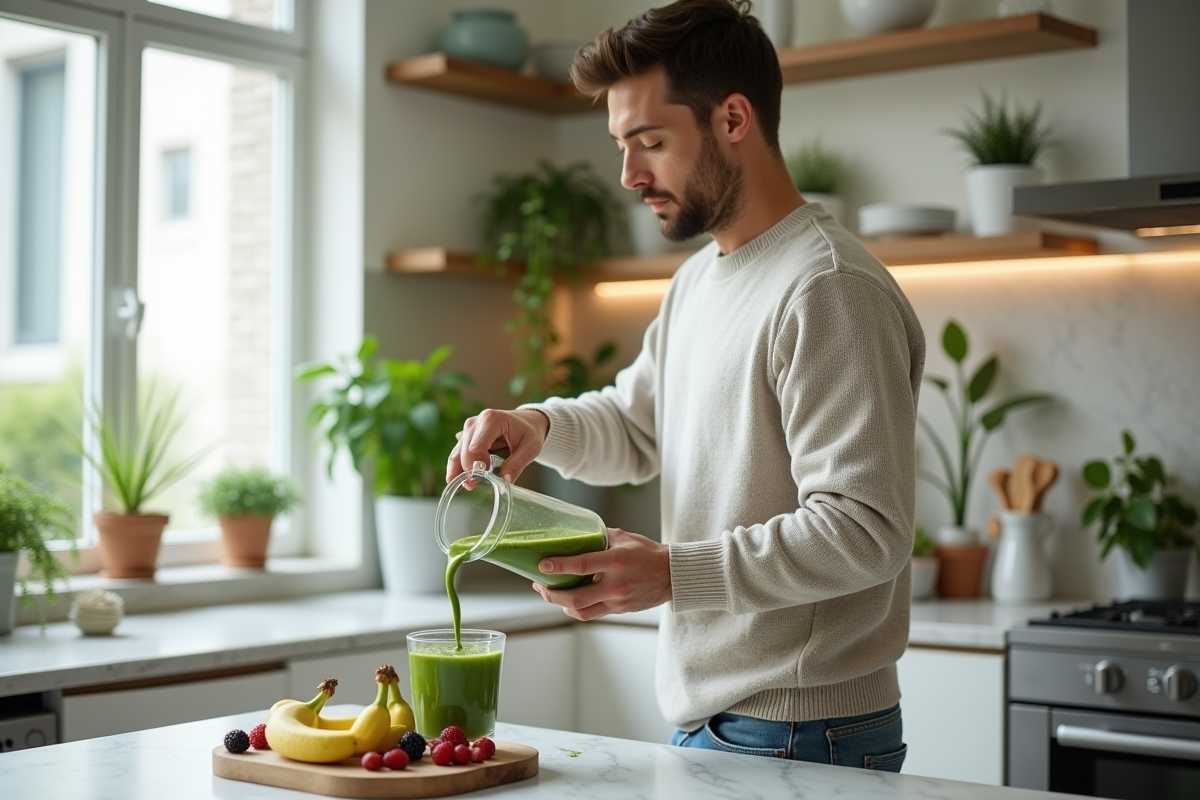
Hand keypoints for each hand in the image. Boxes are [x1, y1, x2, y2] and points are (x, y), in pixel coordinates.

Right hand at [446, 408, 549, 483]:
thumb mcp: (531, 448)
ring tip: (465, 486)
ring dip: (458, 471)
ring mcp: (469, 428)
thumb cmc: (529, 432)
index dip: (478, 465)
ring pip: (456, 452)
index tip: (486, 477)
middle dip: (468, 470)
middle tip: (474, 486)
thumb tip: (504, 482)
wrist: (527, 421)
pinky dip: (457, 467)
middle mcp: (476, 422)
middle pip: (464, 450)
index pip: (476, 447)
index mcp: (492, 420)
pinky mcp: (466, 436)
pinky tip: (458, 480)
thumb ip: (517, 464)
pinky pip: (457, 453)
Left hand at [533, 528, 671, 620]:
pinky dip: (576, 608)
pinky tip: (567, 600)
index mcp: (616, 561)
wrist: (670, 575)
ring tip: (549, 594)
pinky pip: (591, 614)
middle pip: (576, 597)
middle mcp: (616, 584)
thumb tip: (576, 532)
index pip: (582, 565)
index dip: (559, 566)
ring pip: (581, 611)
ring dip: (560, 605)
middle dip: (551, 593)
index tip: (541, 564)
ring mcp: (617, 601)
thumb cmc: (647, 553)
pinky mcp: (618, 610)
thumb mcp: (624, 537)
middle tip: (539, 585)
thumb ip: (600, 536)